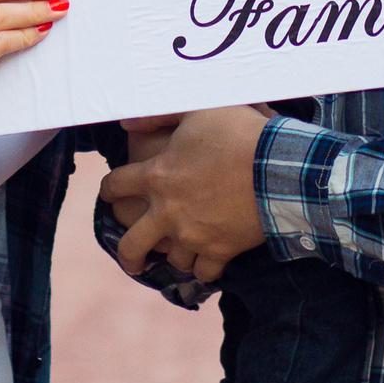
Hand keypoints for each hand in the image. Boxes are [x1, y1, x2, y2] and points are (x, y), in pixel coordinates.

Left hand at [100, 105, 269, 281]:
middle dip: (128, 256)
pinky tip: (210, 261)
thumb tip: (126, 122)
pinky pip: (205, 272)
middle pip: (131, 245)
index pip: (115, 186)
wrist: (274, 166)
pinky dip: (206, 268)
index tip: (110, 194)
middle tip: (134, 260)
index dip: (108, 189)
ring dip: (178, 255)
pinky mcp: (220, 250)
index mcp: (157, 176)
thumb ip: (157, 114)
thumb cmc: (236, 132)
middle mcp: (167, 212)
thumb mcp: (194, 110)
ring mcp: (193, 235)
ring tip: (184, 252)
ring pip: (174, 260)